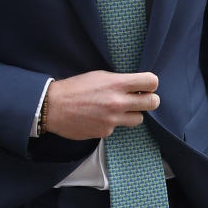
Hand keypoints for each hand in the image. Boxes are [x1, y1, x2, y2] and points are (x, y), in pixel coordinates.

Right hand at [42, 72, 159, 139]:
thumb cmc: (74, 89)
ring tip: (118, 109)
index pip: (151, 82)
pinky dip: (112, 123)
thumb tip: (135, 86)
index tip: (146, 86)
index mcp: (117, 84)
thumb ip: (119, 81)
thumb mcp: (99, 76)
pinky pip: (118, 127)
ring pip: (139, 119)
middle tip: (142, 99)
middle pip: (153, 103)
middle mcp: (118, 102)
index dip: (151, 84)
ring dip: (132, 114)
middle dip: (150, 100)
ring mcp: (113, 120)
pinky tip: (99, 117)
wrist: (53, 107)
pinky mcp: (106, 132)